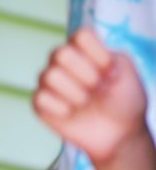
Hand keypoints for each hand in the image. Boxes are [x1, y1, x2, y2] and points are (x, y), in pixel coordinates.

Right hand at [33, 29, 147, 163]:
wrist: (119, 133)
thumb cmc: (124, 102)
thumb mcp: (129, 73)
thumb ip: (112, 56)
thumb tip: (90, 62)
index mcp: (85, 50)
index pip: (80, 35)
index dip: (97, 55)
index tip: (110, 72)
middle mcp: (63, 62)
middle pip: (60, 53)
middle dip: (85, 75)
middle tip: (98, 89)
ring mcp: (49, 82)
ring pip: (49, 75)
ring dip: (74, 93)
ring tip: (86, 102)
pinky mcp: (40, 102)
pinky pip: (40, 97)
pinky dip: (60, 108)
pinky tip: (72, 113)